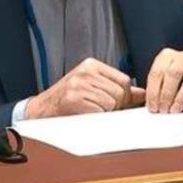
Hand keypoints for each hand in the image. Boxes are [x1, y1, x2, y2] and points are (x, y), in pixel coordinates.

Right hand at [26, 58, 145, 118]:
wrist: (40, 112)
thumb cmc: (67, 102)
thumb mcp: (92, 88)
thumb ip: (116, 89)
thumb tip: (142, 94)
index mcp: (91, 65)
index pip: (124, 80)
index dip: (124, 96)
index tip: (114, 104)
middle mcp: (85, 71)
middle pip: (121, 91)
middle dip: (116, 106)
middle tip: (99, 110)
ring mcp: (79, 84)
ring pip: (113, 102)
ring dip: (105, 113)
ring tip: (90, 111)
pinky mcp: (74, 98)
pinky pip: (101, 110)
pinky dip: (96, 117)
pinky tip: (84, 114)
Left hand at [146, 48, 182, 112]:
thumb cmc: (176, 85)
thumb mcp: (161, 84)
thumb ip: (153, 91)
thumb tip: (146, 100)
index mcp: (168, 55)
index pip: (158, 71)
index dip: (153, 91)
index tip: (153, 106)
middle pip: (174, 72)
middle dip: (167, 94)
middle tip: (163, 109)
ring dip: (181, 98)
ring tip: (175, 110)